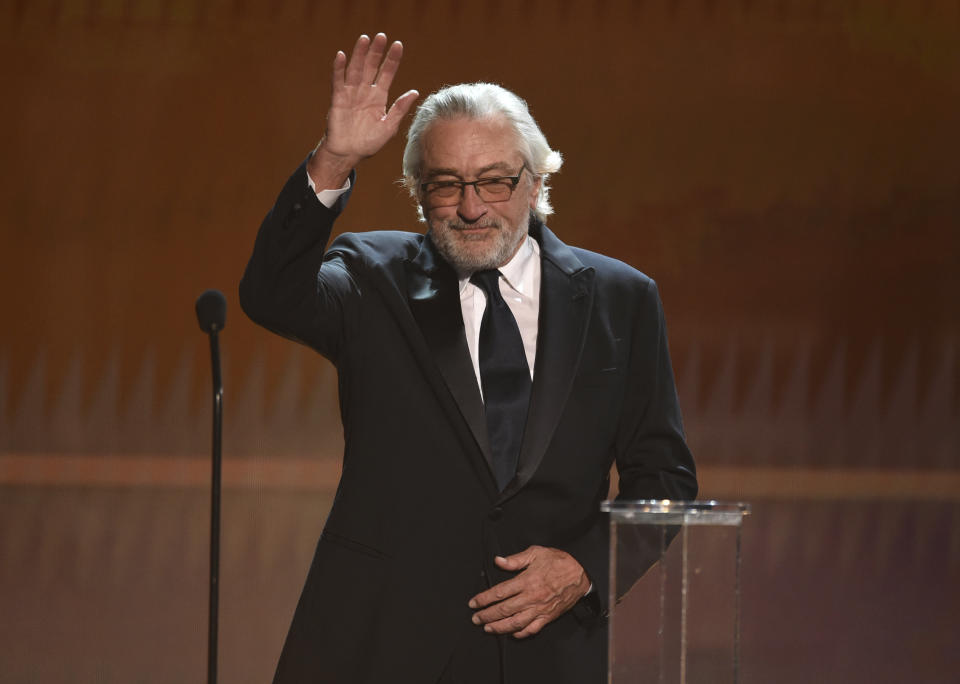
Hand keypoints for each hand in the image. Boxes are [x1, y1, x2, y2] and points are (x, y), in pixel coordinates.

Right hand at [307, 33, 419, 188]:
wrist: (349, 154)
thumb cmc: (369, 143)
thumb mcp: (389, 127)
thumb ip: (399, 109)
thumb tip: (414, 92)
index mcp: (379, 98)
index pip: (387, 74)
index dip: (392, 60)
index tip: (398, 45)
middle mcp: (365, 92)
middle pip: (371, 67)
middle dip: (376, 52)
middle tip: (381, 36)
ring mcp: (351, 94)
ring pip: (356, 70)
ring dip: (359, 54)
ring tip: (364, 39)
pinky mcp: (338, 100)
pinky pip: (338, 81)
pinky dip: (339, 68)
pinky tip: (341, 55)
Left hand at [468, 546, 590, 638]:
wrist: (581, 573)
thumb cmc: (558, 561)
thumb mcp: (536, 553)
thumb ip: (515, 559)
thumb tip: (498, 561)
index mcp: (526, 581)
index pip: (499, 593)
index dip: (484, 599)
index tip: (473, 603)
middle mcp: (531, 597)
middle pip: (503, 610)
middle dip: (486, 615)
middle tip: (475, 619)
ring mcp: (539, 609)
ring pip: (515, 623)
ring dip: (499, 627)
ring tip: (487, 628)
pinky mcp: (548, 617)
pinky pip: (532, 629)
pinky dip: (520, 633)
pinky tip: (511, 634)